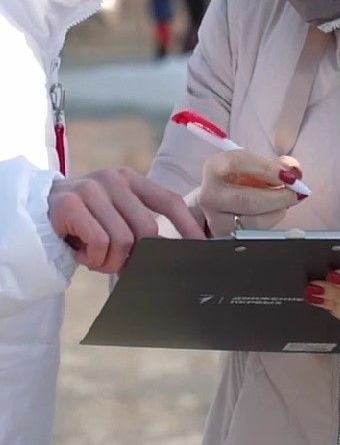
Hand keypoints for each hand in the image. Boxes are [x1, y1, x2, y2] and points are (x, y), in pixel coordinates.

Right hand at [48, 167, 204, 273]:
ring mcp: (91, 189)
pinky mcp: (70, 203)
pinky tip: (80, 253)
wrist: (35, 212)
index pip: (169, 202)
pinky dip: (92, 259)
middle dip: (136, 257)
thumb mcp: (114, 214)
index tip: (201, 246)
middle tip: (118, 264)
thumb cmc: (83, 219)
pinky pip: (99, 243)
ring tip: (94, 257)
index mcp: (132, 180)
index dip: (188, 226)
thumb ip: (139, 224)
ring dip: (109, 261)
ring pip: (123, 241)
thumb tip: (171, 252)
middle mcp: (115, 180)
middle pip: (148, 230)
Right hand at [196, 149, 303, 235]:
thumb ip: (279, 164)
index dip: (267, 169)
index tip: (289, 175)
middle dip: (279, 197)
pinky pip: (255, 233)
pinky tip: (275, 212)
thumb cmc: (243, 176)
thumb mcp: (258, 164)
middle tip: (297, 193)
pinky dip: (271, 221)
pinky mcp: (224, 236)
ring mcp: (215, 219)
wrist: (221, 197)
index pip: (239, 164)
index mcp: (216, 166)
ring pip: (253, 222)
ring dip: (277, 211)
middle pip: (247, 200)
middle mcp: (210, 194)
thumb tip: (294, 172)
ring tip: (285, 202)